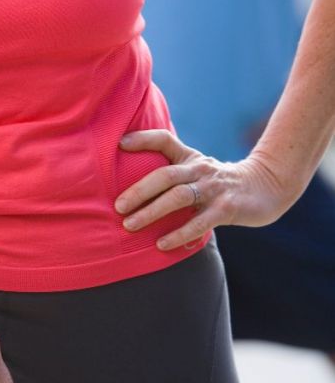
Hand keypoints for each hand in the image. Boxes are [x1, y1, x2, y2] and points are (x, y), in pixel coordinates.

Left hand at [115, 129, 293, 250]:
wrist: (265, 188)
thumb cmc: (220, 183)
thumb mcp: (198, 171)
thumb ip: (174, 175)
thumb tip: (134, 191)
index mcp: (190, 158)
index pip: (165, 140)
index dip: (143, 138)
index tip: (120, 144)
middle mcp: (200, 168)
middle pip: (165, 175)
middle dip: (139, 190)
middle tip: (118, 206)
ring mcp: (214, 188)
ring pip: (178, 197)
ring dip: (151, 211)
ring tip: (130, 225)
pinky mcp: (227, 208)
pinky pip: (199, 222)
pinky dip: (178, 233)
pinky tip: (161, 244)